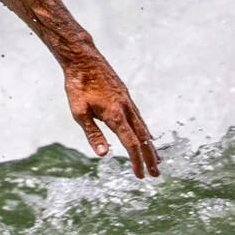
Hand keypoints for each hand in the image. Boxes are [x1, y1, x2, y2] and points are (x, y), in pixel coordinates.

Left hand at [63, 47, 159, 178]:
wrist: (84, 59)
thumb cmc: (78, 86)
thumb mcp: (79, 112)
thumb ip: (93, 134)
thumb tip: (104, 155)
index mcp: (116, 115)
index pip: (131, 143)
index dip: (136, 161)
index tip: (139, 175)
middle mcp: (127, 109)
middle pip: (143, 138)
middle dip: (149, 158)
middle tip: (156, 175)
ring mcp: (128, 102)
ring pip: (144, 128)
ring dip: (150, 146)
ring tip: (156, 161)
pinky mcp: (126, 97)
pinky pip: (139, 119)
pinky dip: (145, 132)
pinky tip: (146, 138)